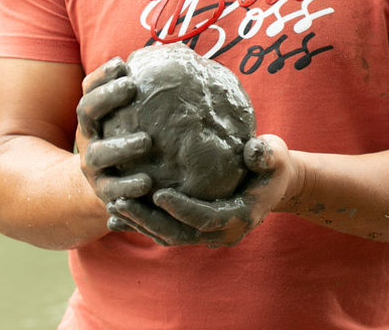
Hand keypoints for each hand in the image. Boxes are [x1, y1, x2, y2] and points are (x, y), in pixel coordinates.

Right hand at [75, 57, 154, 205]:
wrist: (108, 188)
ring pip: (99, 153)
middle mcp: (88, 137)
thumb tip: (179, 62)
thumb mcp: (127, 120)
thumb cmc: (127, 143)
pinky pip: (113, 190)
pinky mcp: (104, 192)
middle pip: (86, 112)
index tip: (122, 63)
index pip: (89, 90)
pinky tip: (147, 182)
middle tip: (131, 86)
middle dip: (106, 98)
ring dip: (120, 146)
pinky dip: (128, 186)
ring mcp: (93, 165)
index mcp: (94, 118)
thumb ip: (145, 98)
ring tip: (146, 141)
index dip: (102, 76)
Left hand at [107, 134, 295, 246]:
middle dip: (148, 220)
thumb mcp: (275, 155)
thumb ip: (267, 155)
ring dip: (139, 224)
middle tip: (120, 202)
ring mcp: (206, 234)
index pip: (206, 219)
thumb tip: (256, 152)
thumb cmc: (272, 165)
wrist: (271, 183)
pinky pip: (164, 232)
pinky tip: (114, 216)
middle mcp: (221, 232)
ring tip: (113, 206)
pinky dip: (141, 226)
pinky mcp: (194, 229)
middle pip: (179, 234)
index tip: (157, 194)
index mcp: (239, 216)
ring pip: (168, 236)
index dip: (181, 209)